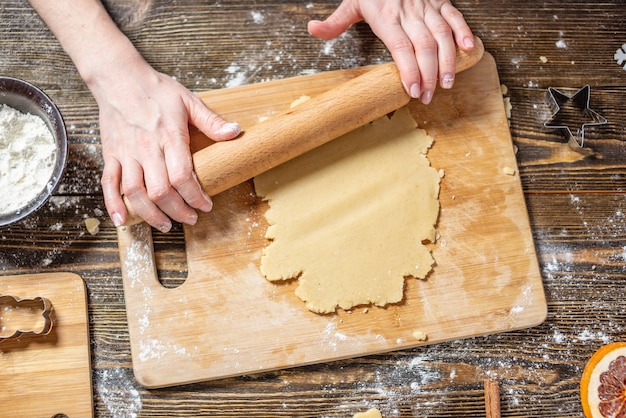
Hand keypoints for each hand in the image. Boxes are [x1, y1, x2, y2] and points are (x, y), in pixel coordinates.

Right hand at [93, 55, 240, 232]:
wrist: (119, 77)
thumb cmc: (155, 90)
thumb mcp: (188, 101)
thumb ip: (211, 121)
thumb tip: (235, 132)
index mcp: (169, 136)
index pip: (182, 176)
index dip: (195, 196)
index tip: (206, 205)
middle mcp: (146, 148)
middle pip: (160, 191)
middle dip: (177, 211)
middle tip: (190, 218)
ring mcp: (126, 153)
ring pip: (135, 192)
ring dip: (150, 214)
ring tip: (165, 224)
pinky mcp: (111, 154)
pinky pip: (108, 184)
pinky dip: (113, 204)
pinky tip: (122, 220)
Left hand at [308, 0, 473, 104]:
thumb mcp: (351, 2)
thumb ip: (335, 21)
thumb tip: (312, 29)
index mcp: (387, 17)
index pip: (401, 48)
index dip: (409, 70)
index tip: (413, 91)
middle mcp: (409, 13)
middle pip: (424, 46)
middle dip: (429, 75)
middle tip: (429, 97)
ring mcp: (426, 7)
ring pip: (442, 35)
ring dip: (448, 60)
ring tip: (448, 83)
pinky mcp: (440, 0)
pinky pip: (454, 16)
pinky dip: (463, 32)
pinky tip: (469, 49)